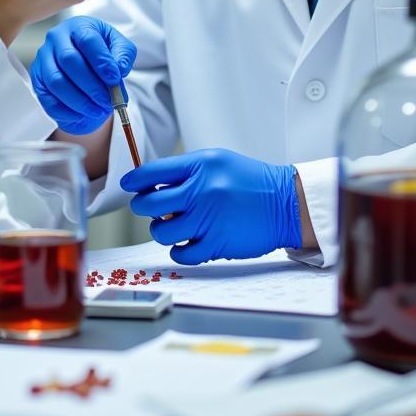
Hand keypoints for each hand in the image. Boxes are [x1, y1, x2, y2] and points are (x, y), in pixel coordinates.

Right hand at [31, 17, 136, 134]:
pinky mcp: (37, 80)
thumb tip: (119, 69)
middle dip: (91, 85)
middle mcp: (56, 39)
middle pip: (69, 60)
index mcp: (78, 26)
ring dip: (80, 101)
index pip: (87, 39)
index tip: (114, 79)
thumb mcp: (118, 47)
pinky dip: (67, 111)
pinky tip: (82, 114)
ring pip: (56, 82)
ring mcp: (43, 59)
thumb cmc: (100, 52)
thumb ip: (123, 55)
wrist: (83, 63)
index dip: (101, 61)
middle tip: (107, 101)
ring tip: (98, 110)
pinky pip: (47, 99)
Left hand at [119, 149, 301, 263]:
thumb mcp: (217, 162)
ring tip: (170, 225)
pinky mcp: (217, 244)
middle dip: (142, 206)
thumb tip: (151, 185)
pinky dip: (179, 250)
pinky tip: (185, 242)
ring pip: (162, 231)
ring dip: (160, 230)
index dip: (134, 180)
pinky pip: (182, 253)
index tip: (129, 185)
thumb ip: (185, 171)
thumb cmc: (250, 181)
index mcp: (200, 166)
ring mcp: (208, 219)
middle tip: (147, 207)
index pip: (152, 172)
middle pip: (150, 203)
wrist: (286, 203)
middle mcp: (202, 191)